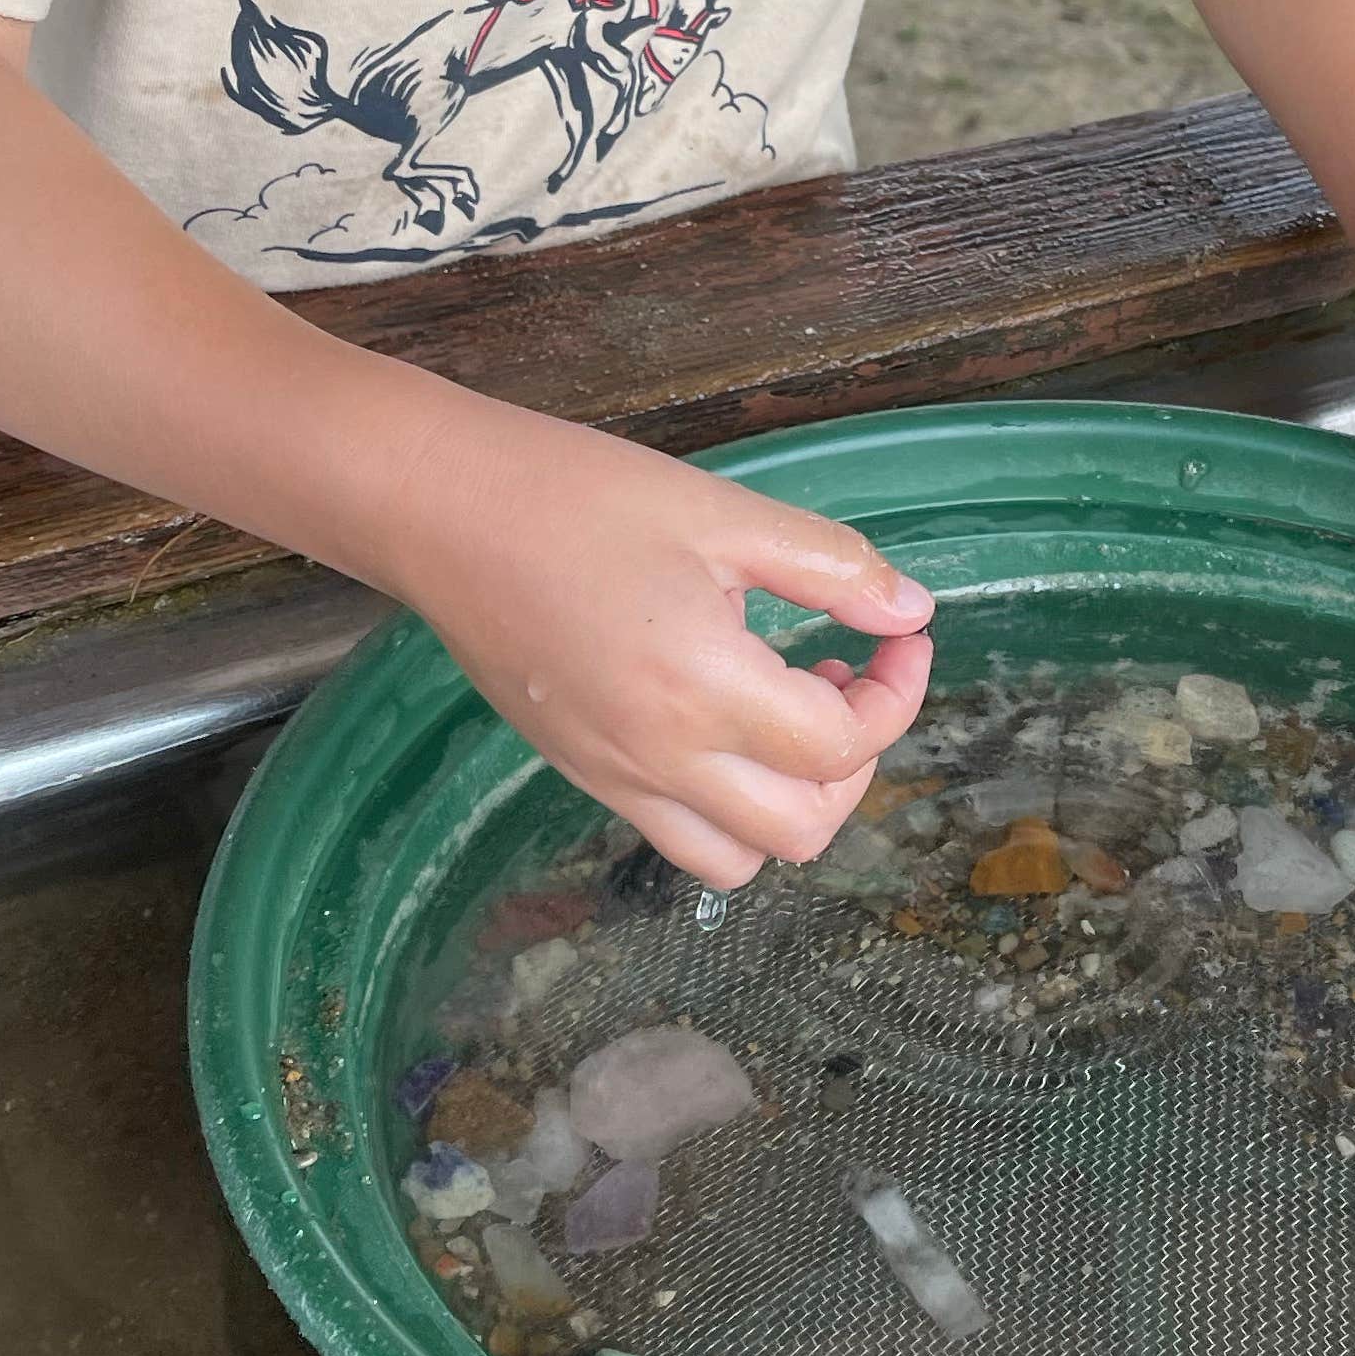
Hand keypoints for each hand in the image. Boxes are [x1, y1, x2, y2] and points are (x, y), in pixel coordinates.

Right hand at [384, 400, 933, 888]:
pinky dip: (726, 809)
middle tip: (848, 678)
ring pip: (738, 859)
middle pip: (802, 828)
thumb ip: (830, 568)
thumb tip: (911, 610)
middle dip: (855, 763)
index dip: (896, 695)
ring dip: (791, 803)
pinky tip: (724, 721)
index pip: (840, 745)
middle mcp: (660, 758)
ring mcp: (614, 777)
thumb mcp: (723, 513)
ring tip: (787, 711)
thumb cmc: (579, 497)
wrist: (443, 510)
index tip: (900, 637)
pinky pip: (675, 836)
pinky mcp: (581, 773)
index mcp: (704, 687)